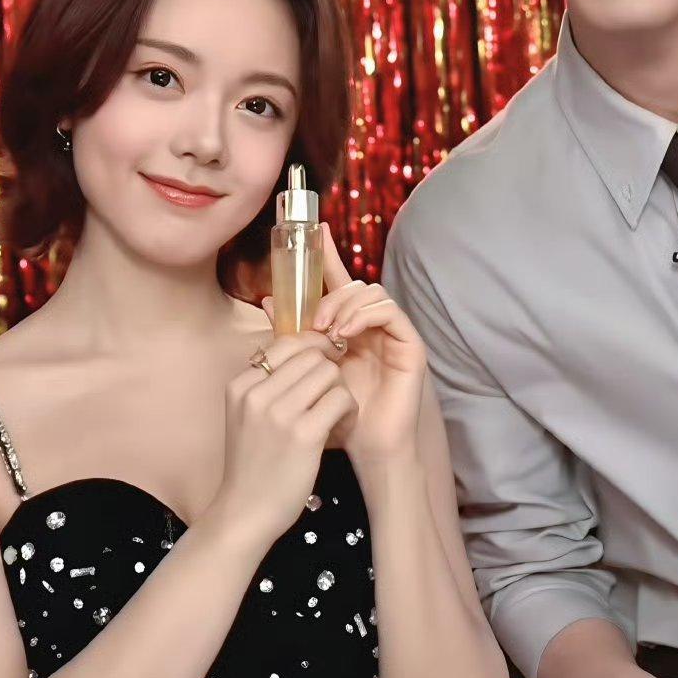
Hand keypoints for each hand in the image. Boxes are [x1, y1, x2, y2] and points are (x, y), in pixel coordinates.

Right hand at [208, 327, 357, 552]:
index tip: (322, 368)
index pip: (286, 342)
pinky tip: (344, 425)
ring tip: (338, 413)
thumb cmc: (252, 464)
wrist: (246, 510)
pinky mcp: (304, 434)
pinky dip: (349, 410)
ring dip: (341, 390)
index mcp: (240, 384)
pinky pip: (340, 399)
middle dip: (329, 371)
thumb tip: (303, 351)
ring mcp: (279, 413)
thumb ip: (266, 385)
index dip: (312, 350)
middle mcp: (256, 393)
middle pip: (311, 355)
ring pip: (329, 373)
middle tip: (333, 395)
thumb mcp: (245, 416)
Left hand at [264, 223, 425, 473]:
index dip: (327, 254)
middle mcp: (372, 327)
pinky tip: (346, 333)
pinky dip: (365, 315)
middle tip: (312, 320)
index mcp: (348, 328)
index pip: (338, 282)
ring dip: (345, 305)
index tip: (314, 228)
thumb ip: (291, 336)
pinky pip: (390, 312)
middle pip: (355, 285)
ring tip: (327, 329)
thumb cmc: (337, 417)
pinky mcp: (410, 345)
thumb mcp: (307, 371)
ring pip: (372, 293)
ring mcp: (393, 335)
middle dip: (331, 294)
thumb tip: (266, 301)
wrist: (365, 449)